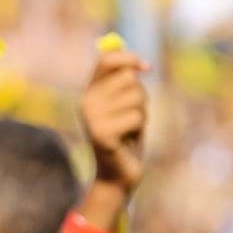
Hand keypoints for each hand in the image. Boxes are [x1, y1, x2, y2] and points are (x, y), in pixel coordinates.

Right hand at [81, 45, 148, 192]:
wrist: (116, 174)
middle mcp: (86, 103)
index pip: (107, 60)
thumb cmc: (124, 137)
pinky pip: (137, 117)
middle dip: (140, 96)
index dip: (130, 58)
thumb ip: (124, 83)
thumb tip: (136, 62)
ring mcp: (92, 119)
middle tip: (131, 117)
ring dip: (141, 114)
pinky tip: (129, 140)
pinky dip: (140, 129)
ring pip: (136, 98)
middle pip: (128, 78)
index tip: (147, 68)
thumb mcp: (123, 106)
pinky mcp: (103, 135)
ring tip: (129, 130)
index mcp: (88, 93)